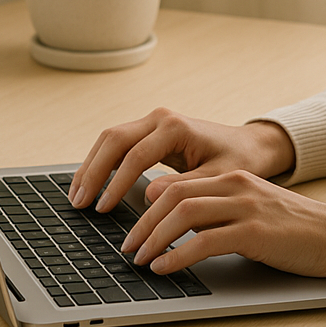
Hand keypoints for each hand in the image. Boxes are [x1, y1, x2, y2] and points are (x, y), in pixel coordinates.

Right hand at [69, 107, 295, 212]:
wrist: (248, 145)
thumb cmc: (237, 161)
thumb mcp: (217, 178)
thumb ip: (185, 188)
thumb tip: (148, 198)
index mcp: (175, 127)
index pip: (135, 156)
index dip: (115, 183)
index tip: (103, 208)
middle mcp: (160, 118)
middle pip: (113, 140)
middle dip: (92, 171)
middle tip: (79, 202)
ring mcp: (153, 122)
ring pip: (109, 139)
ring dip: (91, 166)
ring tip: (77, 195)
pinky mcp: (149, 131)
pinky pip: (117, 143)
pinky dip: (101, 162)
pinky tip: (91, 183)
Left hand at [120, 170, 325, 278]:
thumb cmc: (297, 230)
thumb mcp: (254, 210)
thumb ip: (221, 212)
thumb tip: (179, 229)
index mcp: (233, 178)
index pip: (175, 182)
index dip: (145, 204)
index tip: (130, 227)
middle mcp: (236, 186)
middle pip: (171, 195)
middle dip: (142, 223)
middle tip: (126, 247)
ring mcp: (246, 207)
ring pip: (183, 213)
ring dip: (153, 237)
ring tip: (139, 259)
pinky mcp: (256, 232)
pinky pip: (205, 241)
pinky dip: (178, 255)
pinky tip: (165, 267)